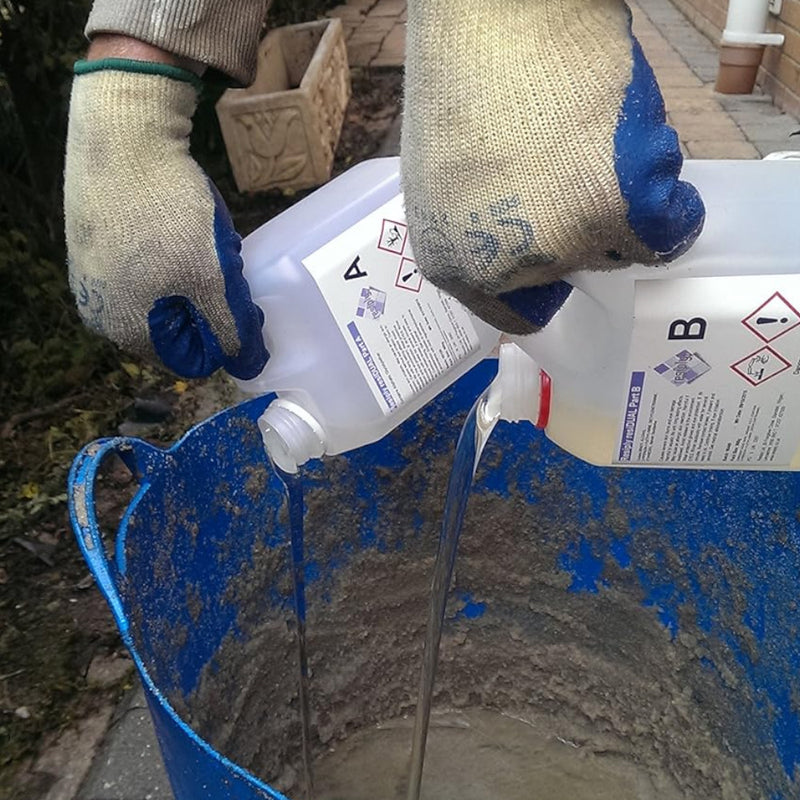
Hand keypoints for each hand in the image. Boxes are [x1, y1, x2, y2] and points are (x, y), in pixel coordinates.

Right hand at [64, 37, 268, 378]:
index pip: (191, 360)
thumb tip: (248, 366)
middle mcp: (100, 311)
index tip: (245, 305)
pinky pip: (146, 267)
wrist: (123, 134)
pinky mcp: (95, 242)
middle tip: (229, 269)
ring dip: (195, 278)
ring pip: (164, 295)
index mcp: (125, 330)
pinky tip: (184, 230)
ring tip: (209, 245)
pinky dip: (173, 255)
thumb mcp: (213, 281)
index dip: (226, 337)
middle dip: (210, 304)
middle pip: (177, 328)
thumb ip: (233, 330)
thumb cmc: (170, 217)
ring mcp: (94, 275)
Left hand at [402, 0, 704, 334]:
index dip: (546, 283)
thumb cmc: (468, 79)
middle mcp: (505, 267)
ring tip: (588, 141)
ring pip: (620, 244)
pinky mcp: (620, 204)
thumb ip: (484, 232)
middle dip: (580, 229)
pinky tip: (636, 154)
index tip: (563, 262)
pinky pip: (667, 228)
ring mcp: (563, 239)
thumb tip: (526, 253)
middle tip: (569, 170)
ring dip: (621, 200)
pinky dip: (669, 202)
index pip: (518, 311)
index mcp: (454, 264)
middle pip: (575, 272)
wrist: (496, 12)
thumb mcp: (447, 181)